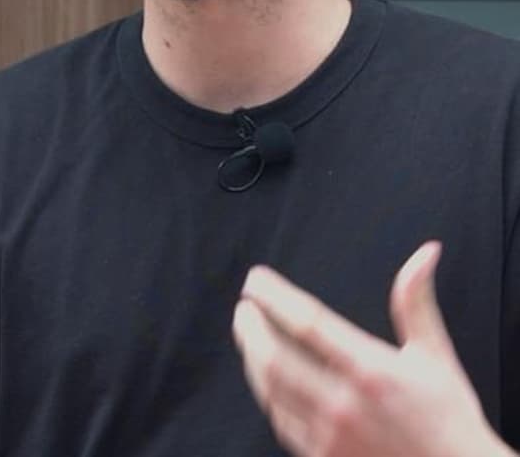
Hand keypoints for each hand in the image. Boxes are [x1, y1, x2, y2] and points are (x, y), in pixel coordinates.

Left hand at [231, 241, 513, 456]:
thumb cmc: (446, 416)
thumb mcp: (435, 355)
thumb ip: (415, 304)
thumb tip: (425, 254)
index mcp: (372, 371)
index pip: (307, 323)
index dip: (273, 296)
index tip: (256, 280)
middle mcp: (345, 404)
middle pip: (274, 357)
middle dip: (249, 328)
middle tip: (243, 310)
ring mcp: (329, 434)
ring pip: (269, 389)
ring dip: (252, 357)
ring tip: (250, 337)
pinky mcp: (320, 456)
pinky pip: (278, 419)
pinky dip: (267, 392)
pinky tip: (268, 376)